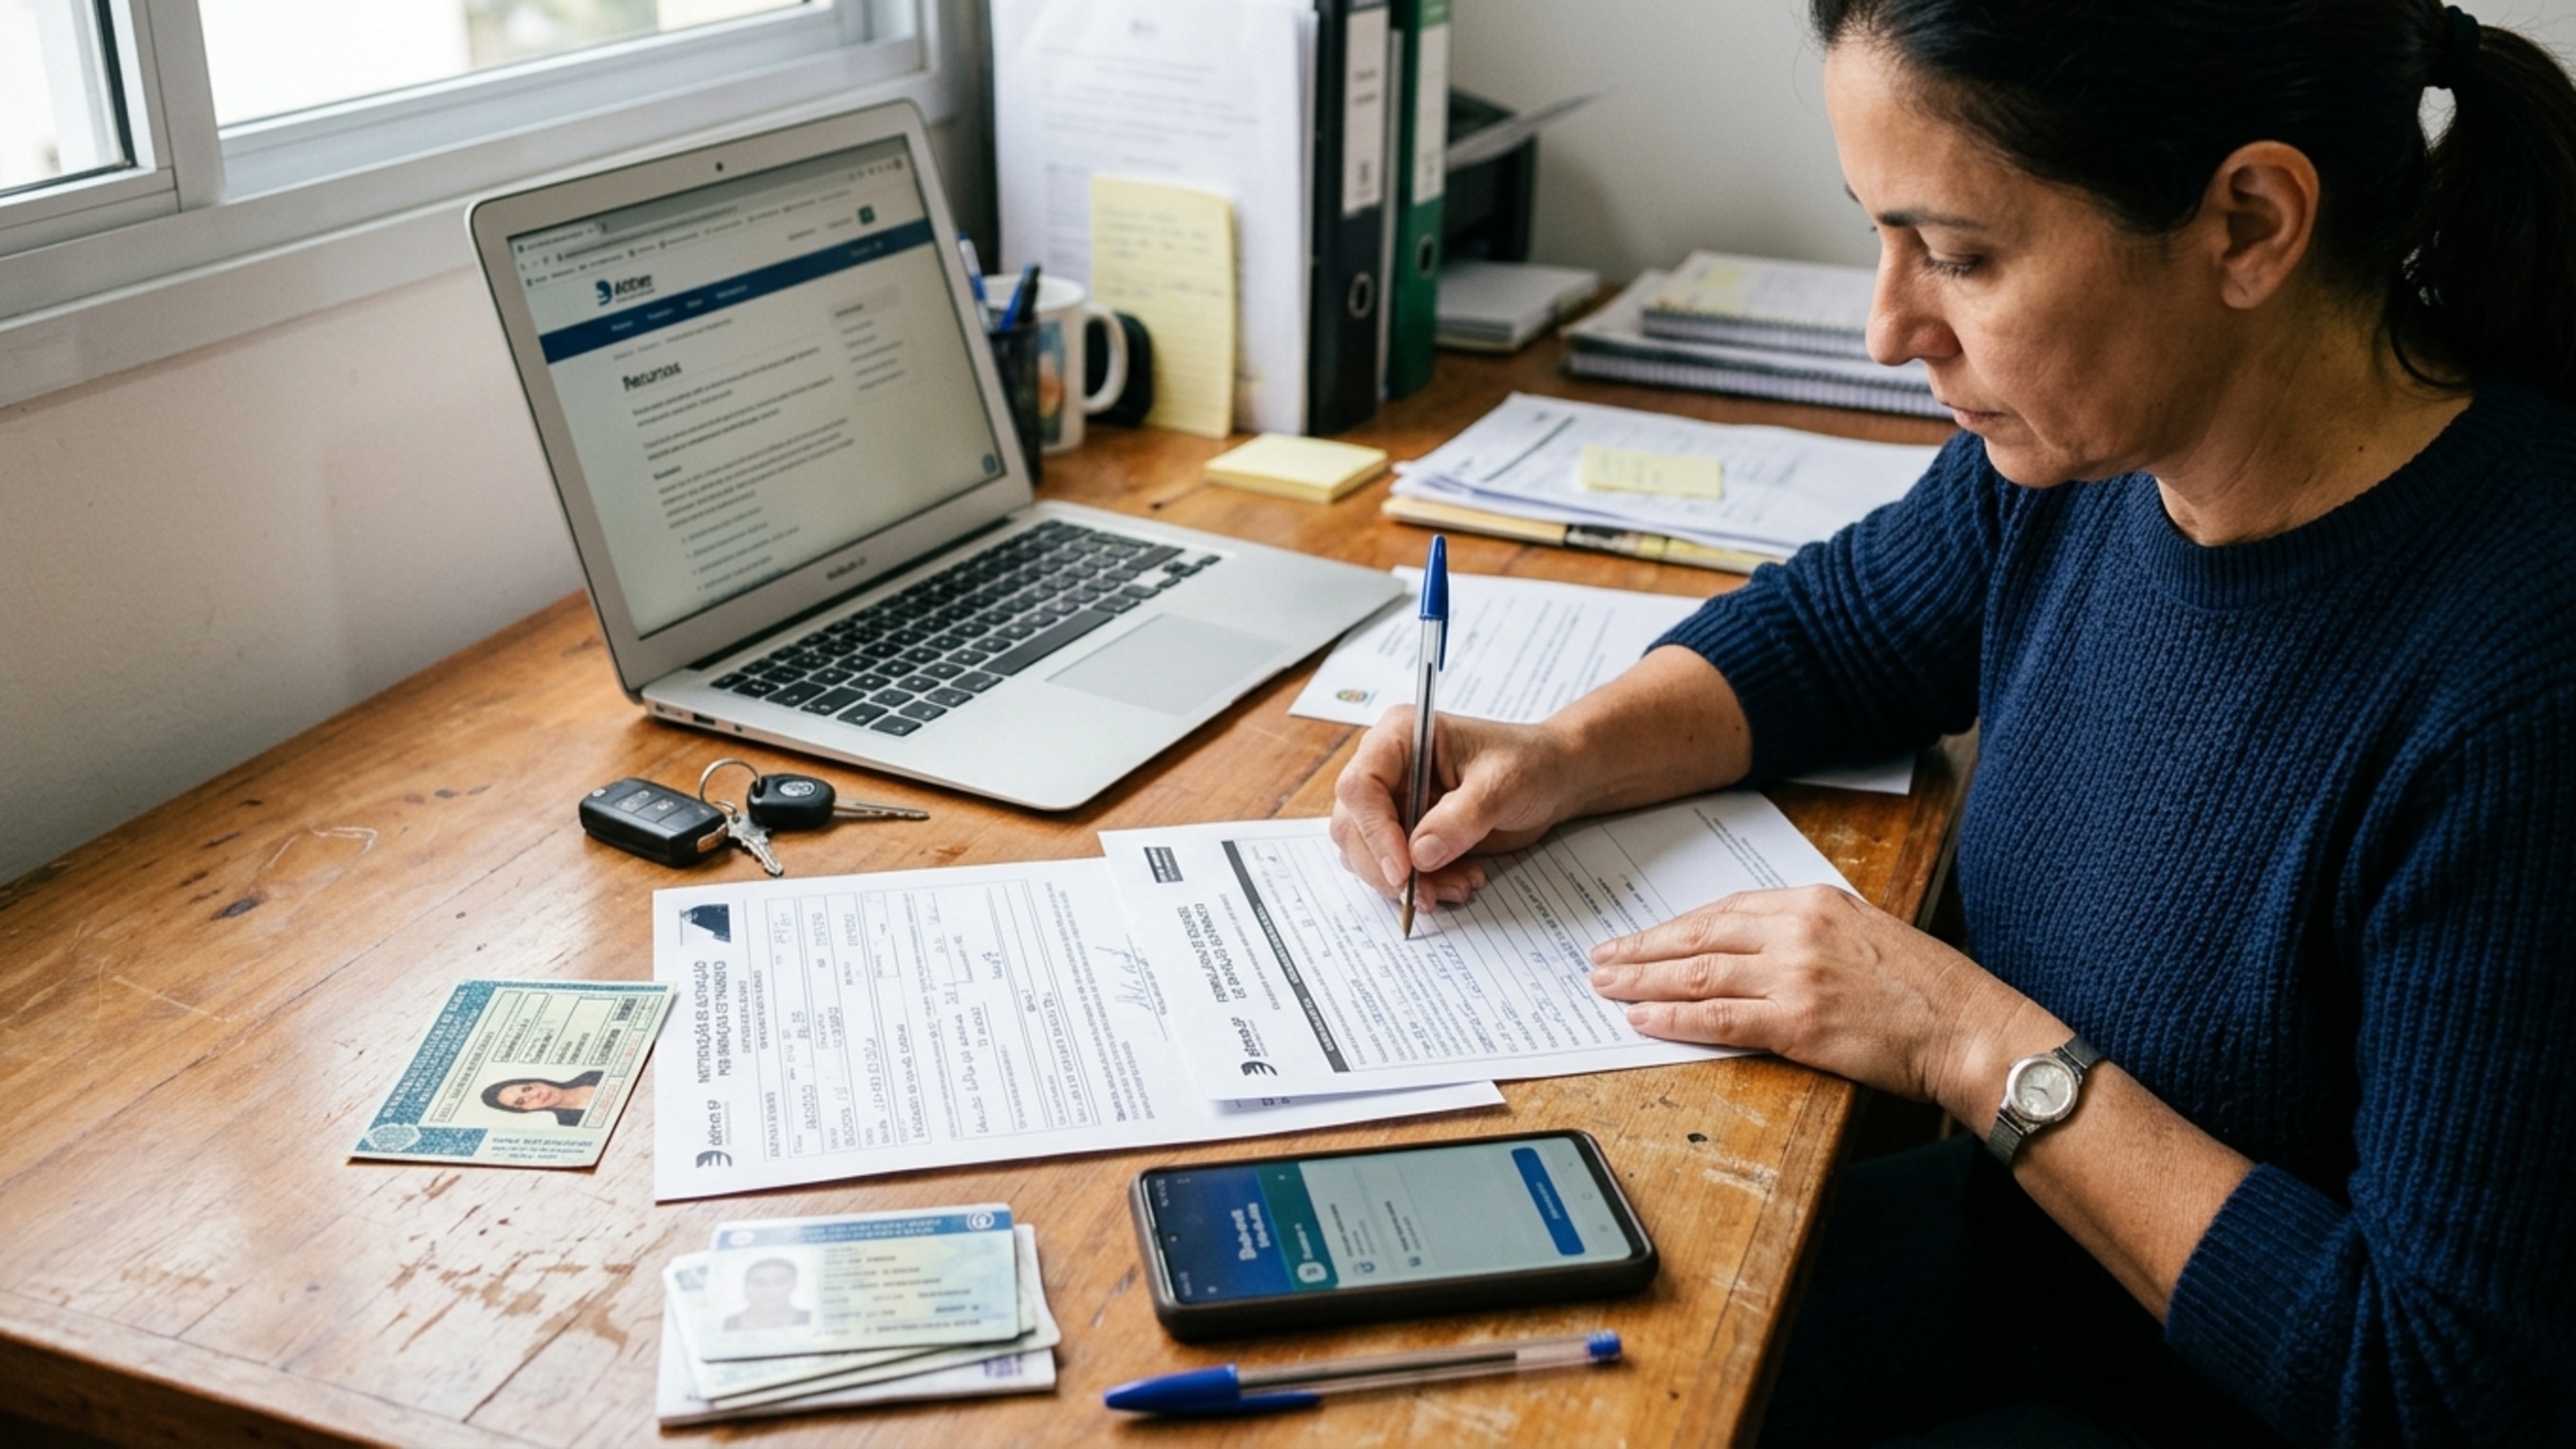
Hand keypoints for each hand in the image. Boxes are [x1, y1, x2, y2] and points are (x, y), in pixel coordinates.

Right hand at [1328, 709, 1578, 908]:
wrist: (1551, 780)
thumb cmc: (1529, 764)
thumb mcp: (1503, 785)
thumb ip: (1462, 818)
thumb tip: (1419, 856)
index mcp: (1400, 736)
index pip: (1360, 785)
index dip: (1374, 831)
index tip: (1404, 871)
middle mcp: (1386, 768)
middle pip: (1353, 826)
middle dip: (1388, 868)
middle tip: (1427, 895)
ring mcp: (1391, 802)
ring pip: (1367, 854)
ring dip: (1408, 882)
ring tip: (1460, 885)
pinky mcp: (1404, 833)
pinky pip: (1392, 869)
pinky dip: (1422, 886)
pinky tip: (1459, 882)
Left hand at [1587, 885, 2047, 1112]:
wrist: (1969, 1029)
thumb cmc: (1927, 989)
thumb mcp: (1865, 933)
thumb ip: (1807, 934)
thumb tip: (1750, 950)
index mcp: (1813, 902)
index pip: (1723, 911)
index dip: (1674, 928)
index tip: (1641, 938)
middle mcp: (1798, 931)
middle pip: (1699, 938)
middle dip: (1643, 950)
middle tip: (1601, 959)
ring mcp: (1795, 975)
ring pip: (1697, 975)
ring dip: (1644, 982)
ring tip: (1607, 987)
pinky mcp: (1798, 1021)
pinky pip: (1718, 1018)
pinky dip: (1673, 1019)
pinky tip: (1643, 1019)